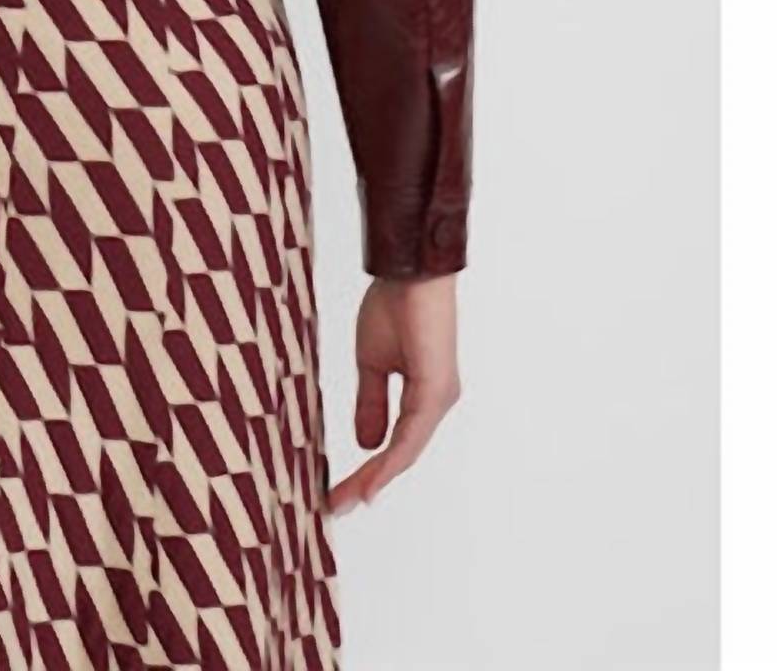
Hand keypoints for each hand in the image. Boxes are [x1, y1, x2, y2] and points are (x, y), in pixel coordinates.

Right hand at [327, 274, 459, 514]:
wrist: (409, 270)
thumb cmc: (395, 304)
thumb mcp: (373, 362)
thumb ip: (372, 403)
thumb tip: (366, 444)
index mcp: (423, 395)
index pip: (396, 444)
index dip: (371, 470)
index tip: (342, 493)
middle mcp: (436, 402)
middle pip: (402, 455)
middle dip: (368, 481)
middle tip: (337, 505)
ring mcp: (439, 397)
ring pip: (407, 450)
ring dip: (376, 476)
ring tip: (347, 499)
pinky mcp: (436, 388)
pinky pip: (412, 434)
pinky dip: (392, 459)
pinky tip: (374, 478)